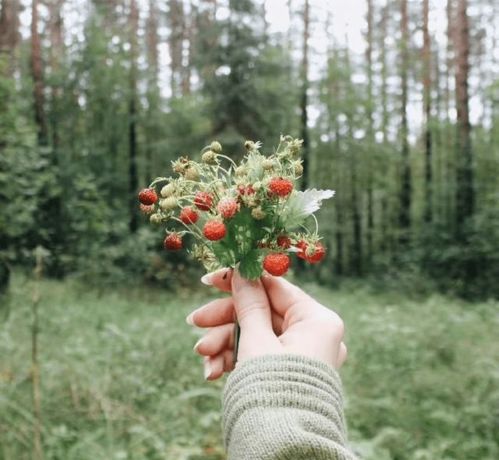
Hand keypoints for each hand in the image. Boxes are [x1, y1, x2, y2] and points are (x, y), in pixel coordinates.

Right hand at [186, 269, 346, 379]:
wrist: (283, 447)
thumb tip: (242, 271)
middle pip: (261, 312)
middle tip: (194, 320)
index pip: (275, 287)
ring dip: (224, 344)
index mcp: (317, 320)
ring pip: (255, 334)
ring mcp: (299, 353)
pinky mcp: (286, 370)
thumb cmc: (274, 389)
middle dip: (225, 320)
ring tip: (202, 357)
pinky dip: (234, 360)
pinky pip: (258, 354)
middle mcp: (312, 334)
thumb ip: (248, 304)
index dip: (241, 280)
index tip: (211, 278)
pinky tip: (212, 372)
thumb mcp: (257, 341)